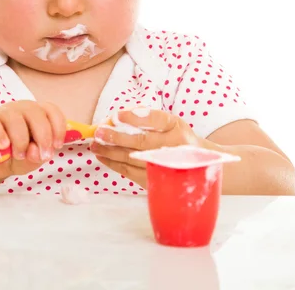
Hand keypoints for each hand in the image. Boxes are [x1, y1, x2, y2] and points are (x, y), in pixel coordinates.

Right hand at [0, 100, 66, 179]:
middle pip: (36, 113)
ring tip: (19, 155)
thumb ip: (37, 156)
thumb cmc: (14, 157)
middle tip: (42, 156)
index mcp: (37, 114)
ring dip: (20, 140)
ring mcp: (3, 112)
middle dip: (43, 136)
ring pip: (14, 118)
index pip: (51, 110)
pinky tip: (2, 146)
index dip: (58, 127)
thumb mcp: (30, 160)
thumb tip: (35, 151)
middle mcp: (21, 108)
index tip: (57, 145)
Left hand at [90, 108, 204, 188]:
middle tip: (99, 132)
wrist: (198, 166)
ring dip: (110, 151)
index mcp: (176, 126)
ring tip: (95, 144)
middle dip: (117, 137)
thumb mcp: (170, 122)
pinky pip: (131, 172)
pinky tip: (102, 156)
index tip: (117, 115)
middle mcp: (174, 146)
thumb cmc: (177, 138)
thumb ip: (147, 118)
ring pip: (132, 159)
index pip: (155, 119)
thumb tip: (117, 118)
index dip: (135, 117)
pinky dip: (114, 164)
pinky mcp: (157, 180)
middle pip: (142, 141)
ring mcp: (165, 166)